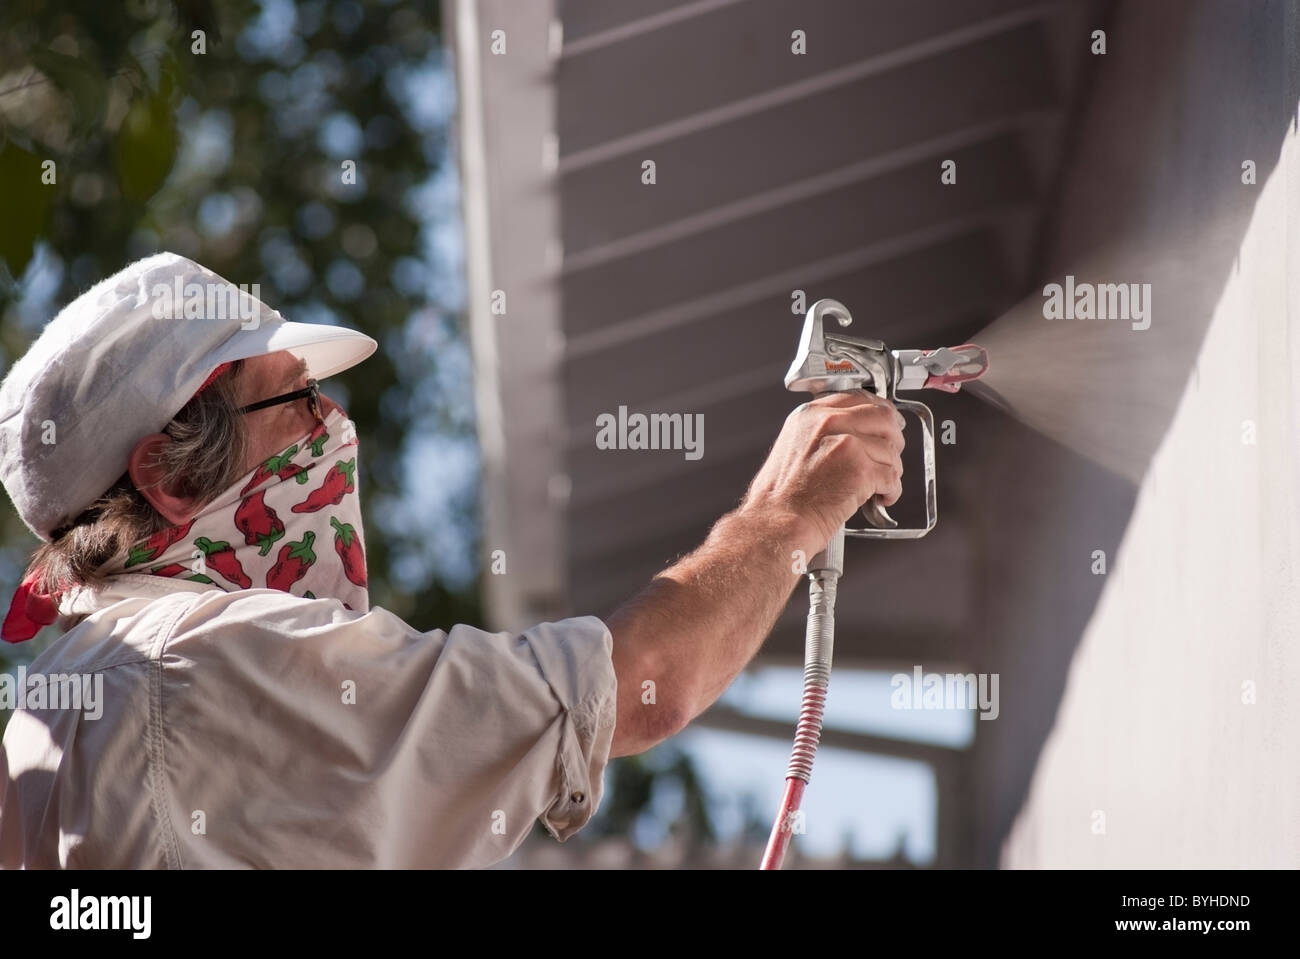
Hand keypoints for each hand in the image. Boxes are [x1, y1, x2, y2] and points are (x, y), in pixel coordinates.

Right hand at [738, 391, 904, 553]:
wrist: (775, 524)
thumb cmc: (780, 499)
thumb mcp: (793, 448)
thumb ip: (823, 434)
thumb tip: (856, 435)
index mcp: (809, 415)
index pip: (858, 398)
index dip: (879, 413)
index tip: (886, 425)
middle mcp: (827, 423)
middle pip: (883, 418)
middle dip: (892, 440)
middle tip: (889, 457)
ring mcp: (846, 444)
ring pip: (890, 450)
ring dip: (891, 471)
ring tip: (878, 486)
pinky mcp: (860, 470)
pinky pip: (892, 476)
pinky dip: (891, 491)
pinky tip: (880, 498)